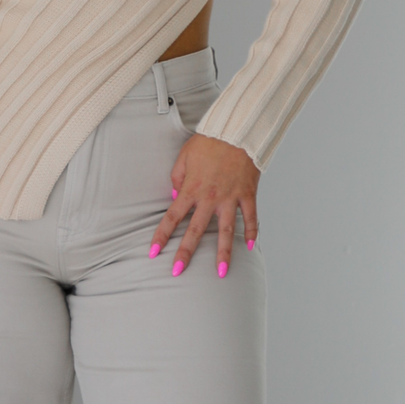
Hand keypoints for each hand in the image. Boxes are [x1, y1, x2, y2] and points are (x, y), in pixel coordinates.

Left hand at [149, 134, 259, 277]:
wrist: (237, 130)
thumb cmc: (209, 141)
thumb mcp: (184, 156)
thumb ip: (176, 178)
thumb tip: (174, 198)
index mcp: (191, 189)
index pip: (172, 217)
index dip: (161, 236)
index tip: (152, 253)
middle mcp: (209, 197)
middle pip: (195, 231)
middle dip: (185, 253)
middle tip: (177, 272)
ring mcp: (230, 198)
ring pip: (225, 231)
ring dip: (223, 253)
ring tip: (220, 273)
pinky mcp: (247, 194)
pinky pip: (250, 217)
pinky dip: (251, 232)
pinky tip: (250, 247)